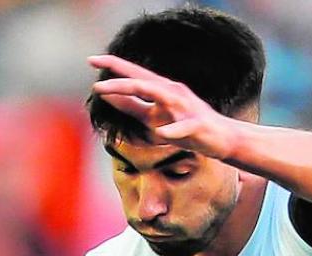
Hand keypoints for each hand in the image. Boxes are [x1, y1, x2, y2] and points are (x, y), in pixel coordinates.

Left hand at [88, 54, 240, 158]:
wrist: (220, 139)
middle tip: (95, 76)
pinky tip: (161, 132)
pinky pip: (183, 128)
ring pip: (158, 95)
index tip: (91, 60)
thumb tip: (105, 95)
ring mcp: (185, 108)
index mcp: (161, 89)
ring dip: (133, 90)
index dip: (114, 66)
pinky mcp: (197, 125)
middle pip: (142, 80)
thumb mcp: (153, 116)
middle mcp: (172, 92)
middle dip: (118, 77)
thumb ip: (131, 106)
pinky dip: (173, 129)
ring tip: (108, 92)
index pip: (135, 74)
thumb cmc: (185, 127)